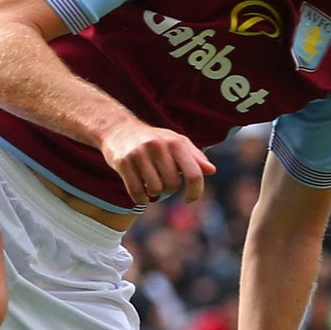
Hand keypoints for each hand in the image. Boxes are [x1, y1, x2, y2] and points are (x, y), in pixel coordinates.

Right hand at [98, 119, 214, 205]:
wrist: (119, 130)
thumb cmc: (154, 139)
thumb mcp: (176, 143)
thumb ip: (195, 157)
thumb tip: (211, 170)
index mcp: (176, 142)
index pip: (193, 174)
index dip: (195, 192)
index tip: (189, 199)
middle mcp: (158, 146)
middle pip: (173, 185)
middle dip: (169, 189)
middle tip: (162, 181)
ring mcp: (139, 154)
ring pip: (155, 190)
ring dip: (153, 193)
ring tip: (150, 183)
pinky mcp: (123, 162)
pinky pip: (137, 193)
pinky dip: (141, 198)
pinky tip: (140, 193)